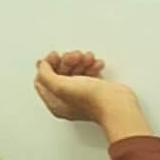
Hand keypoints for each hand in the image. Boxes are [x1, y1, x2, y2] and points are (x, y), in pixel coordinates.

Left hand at [35, 51, 149, 139]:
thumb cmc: (93, 100)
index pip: (42, 81)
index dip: (47, 65)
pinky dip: (91, 65)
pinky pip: (89, 73)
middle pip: (59, 74)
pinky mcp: (95, 91)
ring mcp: (81, 96)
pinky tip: (96, 64)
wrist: (117, 104)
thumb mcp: (60, 86)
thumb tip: (43, 65)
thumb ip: (46, 74)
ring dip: (81, 61)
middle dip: (67, 60)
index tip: (55, 56)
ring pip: (75, 72)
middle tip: (74, 56)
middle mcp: (67, 101)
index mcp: (55, 103)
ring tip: (88, 58)